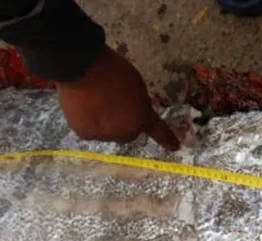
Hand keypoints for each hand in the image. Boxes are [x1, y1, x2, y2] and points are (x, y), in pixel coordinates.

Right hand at [55, 46, 179, 150]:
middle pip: (127, 133)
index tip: (175, 147)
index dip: (166, 139)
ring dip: (104, 124)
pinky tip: (83, 106)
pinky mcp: (86, 134)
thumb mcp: (136, 85)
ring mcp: (106, 135)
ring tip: (94, 102)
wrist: (81, 68)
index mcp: (142, 116)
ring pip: (107, 134)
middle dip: (122, 124)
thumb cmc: (111, 70)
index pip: (158, 130)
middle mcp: (126, 131)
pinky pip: (89, 131)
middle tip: (112, 105)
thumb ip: (139, 103)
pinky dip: (86, 122)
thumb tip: (133, 111)